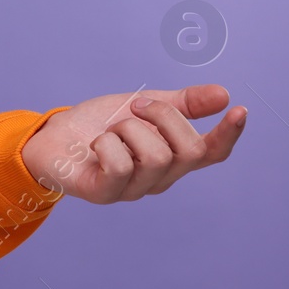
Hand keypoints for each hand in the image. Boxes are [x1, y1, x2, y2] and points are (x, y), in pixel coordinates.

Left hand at [20, 84, 245, 203]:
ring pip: (156, 156)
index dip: (228, 135)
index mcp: (171, 158)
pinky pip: (120, 166)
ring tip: (110, 131)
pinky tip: (96, 145)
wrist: (50, 137)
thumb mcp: (141, 107)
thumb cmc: (97, 125)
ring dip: (128, 129)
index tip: (239, 109)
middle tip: (134, 106)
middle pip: (188, 149)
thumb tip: (224, 94)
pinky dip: (107, 144)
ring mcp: (134, 189)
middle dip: (162, 115)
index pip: (211, 153)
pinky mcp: (106, 194)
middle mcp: (159, 178)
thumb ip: (181, 104)